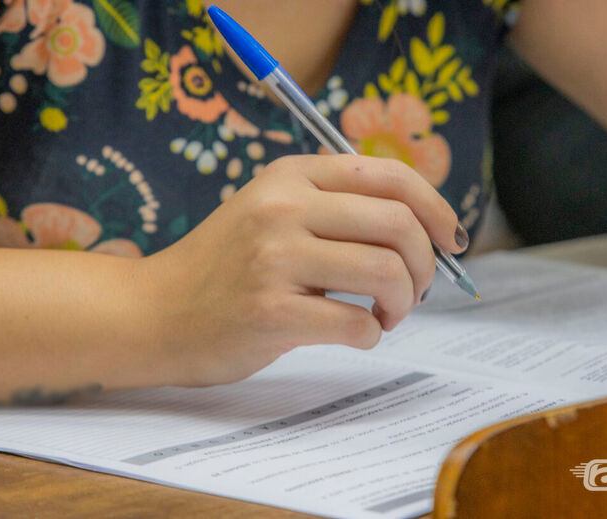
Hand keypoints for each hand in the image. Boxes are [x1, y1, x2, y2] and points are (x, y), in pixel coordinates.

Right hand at [141, 154, 465, 386]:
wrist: (155, 312)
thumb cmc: (226, 267)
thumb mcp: (272, 211)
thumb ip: (336, 206)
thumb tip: (422, 226)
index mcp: (292, 175)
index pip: (390, 174)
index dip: (437, 207)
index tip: (452, 239)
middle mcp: (284, 206)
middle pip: (398, 224)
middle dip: (426, 263)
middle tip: (416, 289)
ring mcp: (274, 258)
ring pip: (385, 272)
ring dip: (403, 301)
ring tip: (387, 314)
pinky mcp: (269, 311)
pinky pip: (356, 323)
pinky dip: (371, 334)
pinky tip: (357, 334)